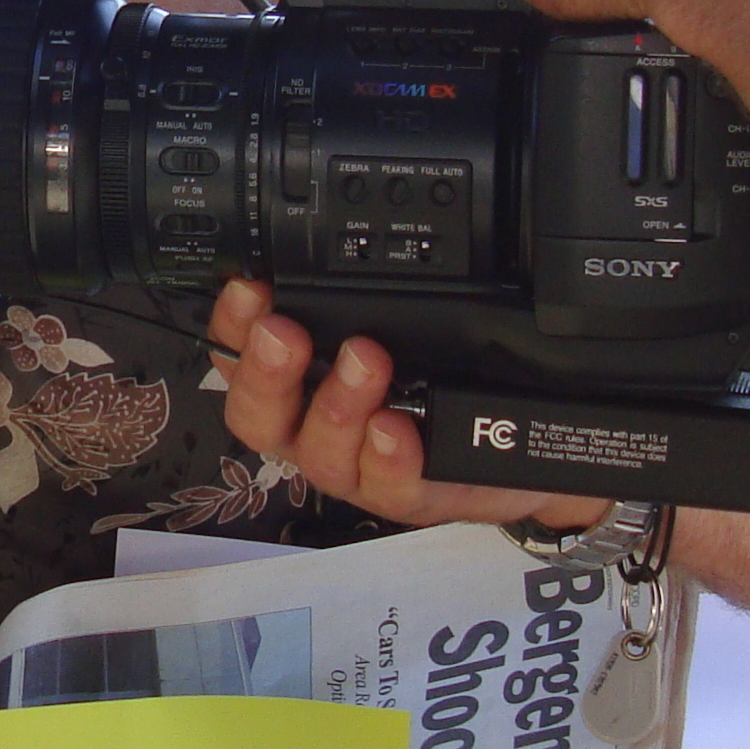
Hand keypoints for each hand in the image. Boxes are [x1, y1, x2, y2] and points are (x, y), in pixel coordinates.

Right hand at [207, 280, 603, 532]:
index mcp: (300, 385)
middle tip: (282, 333)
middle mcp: (315, 428)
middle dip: (264, 373)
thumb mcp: (400, 332)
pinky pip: (387, 486)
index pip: (242, 358)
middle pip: (259, 416)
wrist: (517, 448)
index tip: (250, 288)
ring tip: (365, 362)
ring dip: (335, 405)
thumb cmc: (444, 385)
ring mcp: (359, 466)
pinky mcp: (409, 494)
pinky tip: (396, 428)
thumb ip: (353, 302)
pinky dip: (386, 456)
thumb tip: (313, 254)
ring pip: (321, 452)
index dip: (231, 327)